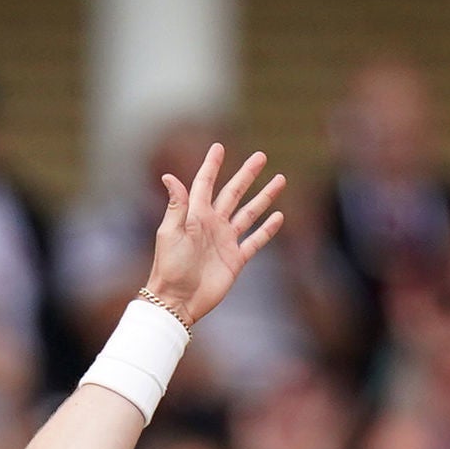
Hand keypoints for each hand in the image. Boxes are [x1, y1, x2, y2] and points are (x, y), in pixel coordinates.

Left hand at [137, 144, 285, 327]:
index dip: (212, 165)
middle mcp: (212, 225)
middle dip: (247, 175)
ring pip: (249, 213)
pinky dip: (267, 229)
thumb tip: (169, 176)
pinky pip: (255, 241)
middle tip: (261, 156)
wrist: (177, 301)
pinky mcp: (235, 260)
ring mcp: (225, 241)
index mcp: (195, 215)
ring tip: (280, 179)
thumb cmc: (170, 267)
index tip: (219, 147)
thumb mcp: (170, 232)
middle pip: (233, 193)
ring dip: (264, 197)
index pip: (205, 184)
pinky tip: (278, 216)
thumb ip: (177, 205)